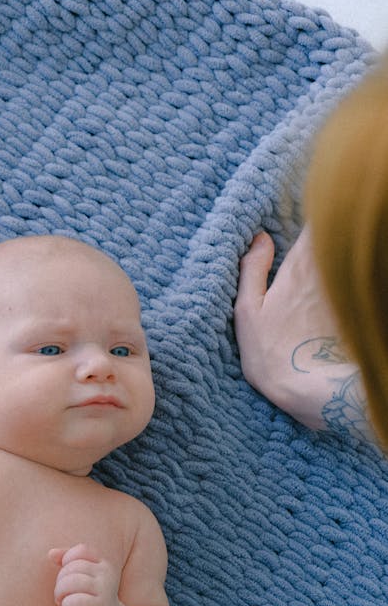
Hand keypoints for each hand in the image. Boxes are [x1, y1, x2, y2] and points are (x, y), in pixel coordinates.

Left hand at [50, 544, 120, 605]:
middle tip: (60, 593)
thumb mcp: (78, 576)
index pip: (81, 551)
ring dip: (60, 593)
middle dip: (60, 581)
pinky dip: (66, 605)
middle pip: (73, 567)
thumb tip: (51, 553)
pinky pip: (73, 601)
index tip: (67, 575)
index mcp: (103, 564)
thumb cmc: (86, 597)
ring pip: (71, 582)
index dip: (67, 561)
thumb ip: (66, 561)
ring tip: (61, 600)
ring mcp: (105, 592)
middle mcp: (107, 575)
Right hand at [234, 230, 362, 432]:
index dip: (317, 215)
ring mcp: (348, 290)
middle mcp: (328, 272)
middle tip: (329, 228)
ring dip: (342, 255)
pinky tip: (346, 287)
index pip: (317, 222)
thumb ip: (252, 270)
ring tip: (333, 256)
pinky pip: (358, 281)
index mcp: (299, 266)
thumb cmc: (273, 355)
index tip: (309, 216)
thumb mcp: (247, 313)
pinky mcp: (359, 309)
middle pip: (337, 236)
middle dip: (332, 231)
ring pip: (349, 258)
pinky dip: (352, 279)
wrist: (314, 390)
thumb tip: (260, 238)